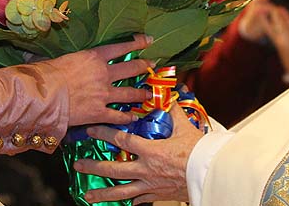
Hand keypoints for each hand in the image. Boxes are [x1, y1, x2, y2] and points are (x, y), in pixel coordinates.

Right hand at [45, 34, 152, 126]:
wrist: (42, 96)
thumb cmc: (46, 74)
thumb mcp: (61, 59)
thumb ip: (69, 59)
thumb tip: (48, 55)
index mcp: (94, 57)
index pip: (121, 47)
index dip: (137, 43)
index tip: (148, 40)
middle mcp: (104, 74)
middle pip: (131, 68)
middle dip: (144, 66)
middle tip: (153, 64)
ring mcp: (103, 94)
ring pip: (129, 93)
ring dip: (141, 93)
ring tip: (149, 94)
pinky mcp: (99, 113)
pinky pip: (117, 116)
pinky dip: (126, 117)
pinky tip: (133, 117)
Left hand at [74, 102, 203, 203]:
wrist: (210, 173)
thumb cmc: (198, 150)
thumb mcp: (184, 127)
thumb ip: (172, 110)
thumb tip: (168, 93)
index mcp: (150, 151)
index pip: (121, 140)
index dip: (105, 133)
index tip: (91, 130)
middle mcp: (146, 170)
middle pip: (114, 170)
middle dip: (94, 168)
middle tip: (78, 166)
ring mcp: (150, 185)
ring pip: (122, 192)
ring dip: (103, 194)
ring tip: (88, 196)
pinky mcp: (158, 195)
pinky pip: (140, 200)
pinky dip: (130, 201)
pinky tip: (121, 203)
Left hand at [263, 3, 288, 75]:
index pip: (285, 19)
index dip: (279, 9)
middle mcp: (284, 38)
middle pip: (273, 21)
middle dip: (268, 10)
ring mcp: (278, 41)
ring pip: (267, 26)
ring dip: (263, 16)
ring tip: (258, 5)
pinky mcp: (275, 43)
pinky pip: (268, 30)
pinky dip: (265, 21)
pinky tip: (262, 13)